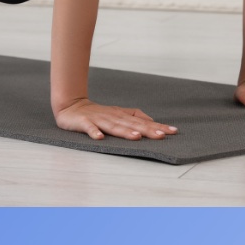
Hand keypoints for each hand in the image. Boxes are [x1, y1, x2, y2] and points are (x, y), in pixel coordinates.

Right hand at [53, 98, 178, 140]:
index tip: (173, 131)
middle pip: (132, 124)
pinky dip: (94, 132)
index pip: (142, 122)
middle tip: (162, 136)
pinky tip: (99, 138)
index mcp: (121, 115)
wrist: (70, 106)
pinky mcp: (83, 122)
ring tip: (137, 137)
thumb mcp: (118, 113)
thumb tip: (152, 121)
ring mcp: (98, 119)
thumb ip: (134, 116)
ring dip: (125, 132)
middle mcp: (112, 117)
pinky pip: (89, 128)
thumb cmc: (97, 113)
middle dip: (146, 130)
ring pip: (114, 126)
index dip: (157, 126)